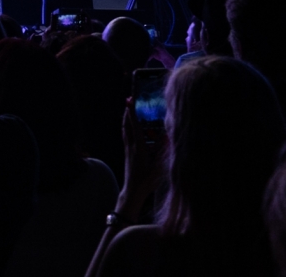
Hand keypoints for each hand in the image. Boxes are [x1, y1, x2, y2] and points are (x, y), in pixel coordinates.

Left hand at [116, 102, 164, 218]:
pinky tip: (130, 128)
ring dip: (126, 118)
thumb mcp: (158, 167)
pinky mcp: (127, 154)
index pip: (134, 126)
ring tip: (129, 110)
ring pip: (125, 130)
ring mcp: (127, 150)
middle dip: (127, 112)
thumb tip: (167, 136)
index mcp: (139, 147)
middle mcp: (131, 146)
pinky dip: (127, 127)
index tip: (130, 100)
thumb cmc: (147, 181)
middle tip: (129, 100)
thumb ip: (163, 152)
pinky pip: (126, 136)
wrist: (133, 191)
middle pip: (126, 125)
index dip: (132, 112)